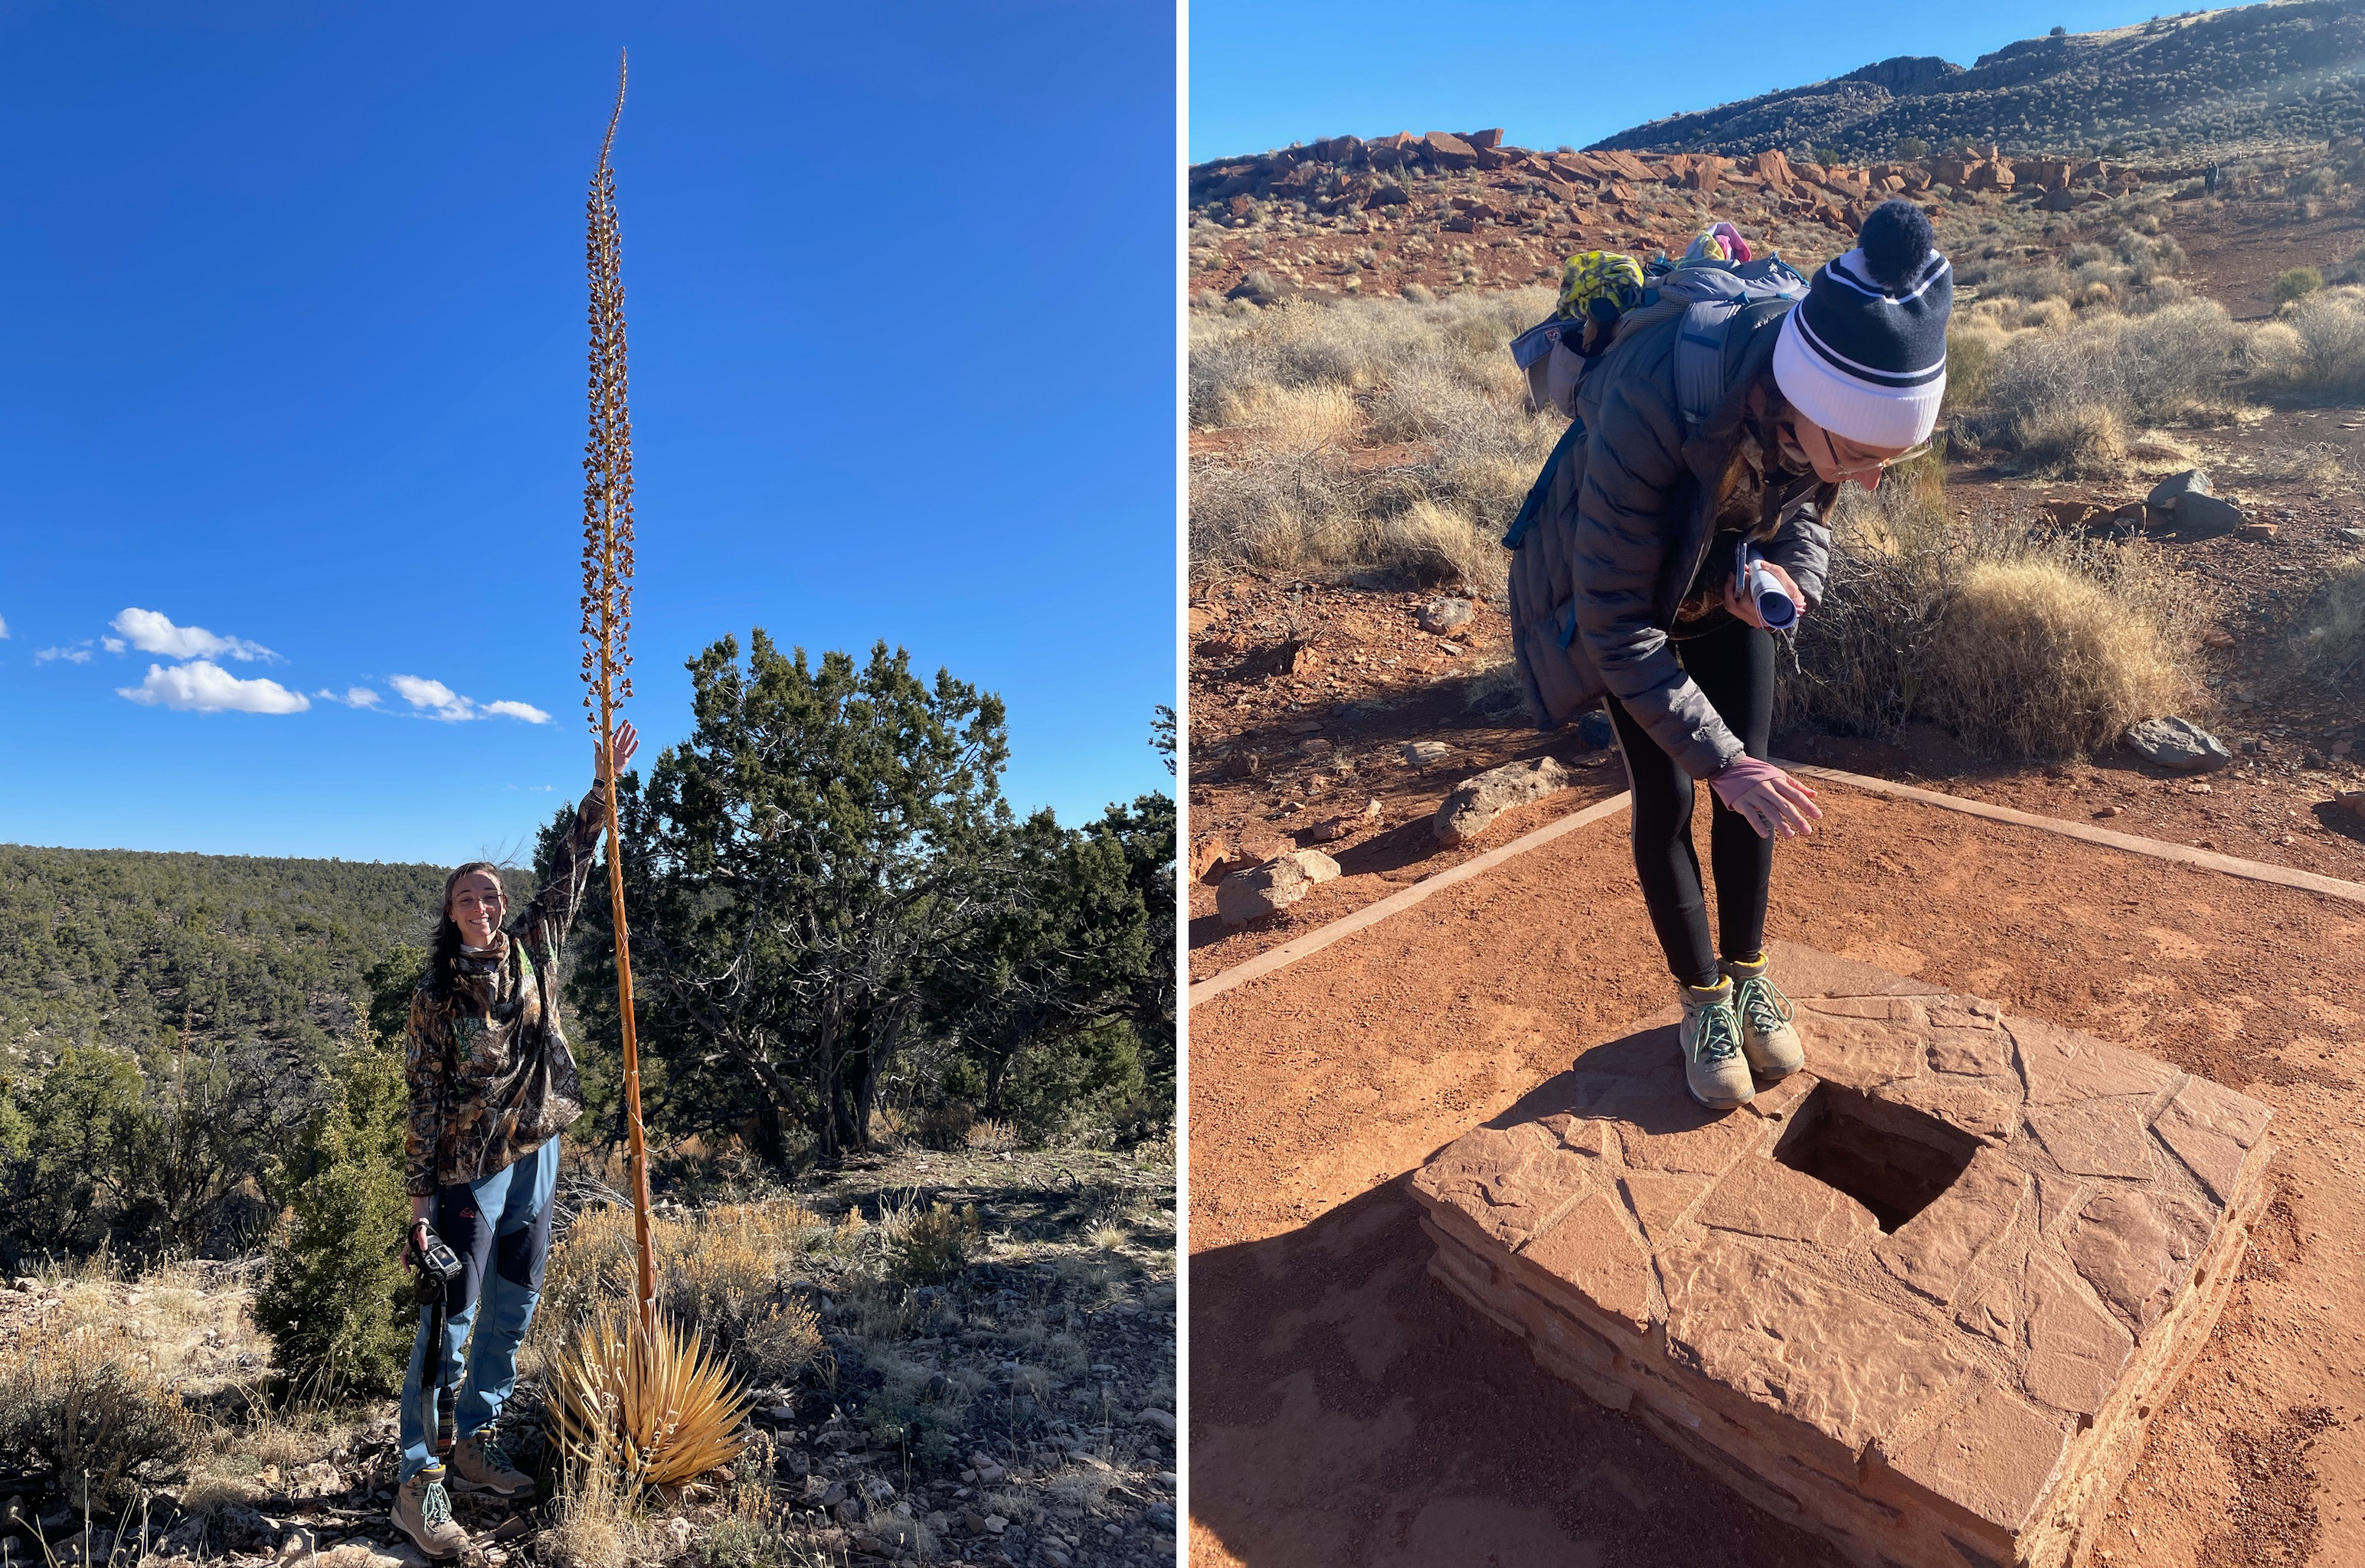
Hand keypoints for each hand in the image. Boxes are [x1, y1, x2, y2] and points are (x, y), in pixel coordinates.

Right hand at [396, 1209, 429, 1264]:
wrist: (422, 1209)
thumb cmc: (420, 1217)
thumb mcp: (422, 1228)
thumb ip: (422, 1238)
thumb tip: (424, 1249)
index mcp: (410, 1241)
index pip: (404, 1255)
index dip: (405, 1264)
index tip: (408, 1271)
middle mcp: (412, 1241)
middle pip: (409, 1255)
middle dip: (411, 1263)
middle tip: (417, 1269)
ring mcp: (416, 1239)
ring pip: (414, 1251)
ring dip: (417, 1257)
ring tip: (424, 1263)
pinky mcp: (421, 1236)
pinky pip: (420, 1245)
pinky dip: (424, 1250)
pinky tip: (429, 1251)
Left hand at [597, 719, 638, 782]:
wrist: (604, 775)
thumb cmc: (600, 766)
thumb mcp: (598, 756)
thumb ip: (598, 748)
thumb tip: (594, 740)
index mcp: (610, 747)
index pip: (615, 737)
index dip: (619, 731)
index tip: (622, 725)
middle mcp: (617, 749)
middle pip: (623, 738)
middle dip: (626, 731)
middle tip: (630, 724)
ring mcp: (622, 754)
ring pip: (628, 743)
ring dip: (631, 736)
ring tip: (635, 730)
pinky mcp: (625, 759)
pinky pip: (631, 752)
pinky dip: (634, 747)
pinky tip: (637, 741)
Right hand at [1708, 756, 1823, 839]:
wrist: (1731, 768)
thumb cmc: (1759, 774)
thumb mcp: (1778, 776)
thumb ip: (1796, 786)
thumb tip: (1815, 795)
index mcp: (1777, 781)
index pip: (1795, 795)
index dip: (1807, 805)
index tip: (1818, 816)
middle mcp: (1766, 788)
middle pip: (1784, 804)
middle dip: (1796, 818)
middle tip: (1807, 831)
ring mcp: (1753, 795)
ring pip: (1769, 810)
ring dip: (1780, 823)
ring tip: (1790, 835)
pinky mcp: (1741, 802)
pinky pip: (1750, 815)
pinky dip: (1757, 825)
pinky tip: (1765, 835)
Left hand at [1723, 559, 1804, 630]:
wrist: (1796, 609)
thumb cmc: (1794, 600)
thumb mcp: (1791, 586)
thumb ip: (1778, 573)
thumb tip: (1762, 565)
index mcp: (1767, 615)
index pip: (1746, 603)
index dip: (1742, 587)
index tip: (1745, 574)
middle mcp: (1757, 619)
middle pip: (1734, 605)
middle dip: (1732, 587)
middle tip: (1738, 574)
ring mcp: (1752, 619)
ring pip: (1732, 607)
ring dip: (1730, 590)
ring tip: (1736, 577)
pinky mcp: (1748, 617)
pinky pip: (1734, 606)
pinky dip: (1733, 594)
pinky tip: (1738, 585)